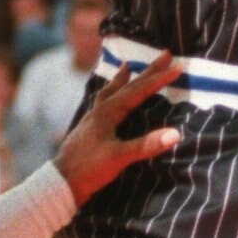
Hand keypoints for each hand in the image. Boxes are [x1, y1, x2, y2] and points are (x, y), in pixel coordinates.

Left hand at [54, 54, 179, 206]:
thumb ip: (145, 145)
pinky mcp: (89, 129)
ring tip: (127, 67)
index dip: (159, 79)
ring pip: (110, 91)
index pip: (138, 91)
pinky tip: (108, 99)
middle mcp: (100, 110)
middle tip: (164, 54)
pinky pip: (102, 103)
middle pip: (127, 85)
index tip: (177, 67)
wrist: (60, 182)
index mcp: (108, 112)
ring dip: (122, 79)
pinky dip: (110, 94)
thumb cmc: (88, 169)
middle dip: (148, 71)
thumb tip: (175, 133)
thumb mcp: (119, 157)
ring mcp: (93, 119)